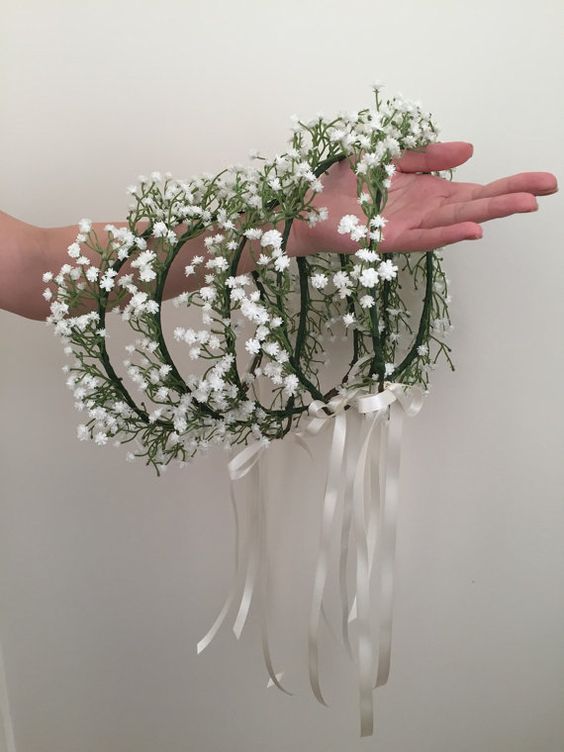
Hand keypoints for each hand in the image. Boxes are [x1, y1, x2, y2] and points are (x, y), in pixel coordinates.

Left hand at [295, 142, 557, 254]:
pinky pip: (423, 238)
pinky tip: (474, 229)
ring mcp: (409, 227)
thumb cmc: (347, 181)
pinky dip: (448, 233)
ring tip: (524, 205)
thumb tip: (469, 151)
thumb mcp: (393, 154)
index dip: (510, 184)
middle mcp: (425, 212)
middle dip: (512, 196)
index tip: (543, 180)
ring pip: (456, 221)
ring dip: (489, 213)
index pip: (478, 189)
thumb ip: (428, 155)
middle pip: (476, 204)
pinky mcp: (388, 240)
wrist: (308, 202)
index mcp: (430, 192)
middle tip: (547, 189)